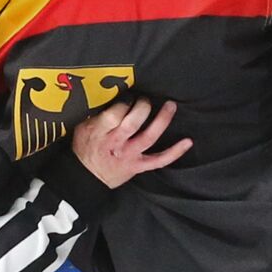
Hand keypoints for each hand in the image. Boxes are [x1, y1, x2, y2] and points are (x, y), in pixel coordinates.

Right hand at [73, 99, 191, 187]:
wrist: (85, 177)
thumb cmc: (84, 147)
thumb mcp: (83, 127)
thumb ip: (97, 113)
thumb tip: (113, 94)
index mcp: (99, 132)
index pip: (114, 114)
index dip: (124, 102)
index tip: (128, 97)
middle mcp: (116, 144)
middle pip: (133, 123)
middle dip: (142, 107)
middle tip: (144, 99)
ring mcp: (130, 155)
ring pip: (149, 137)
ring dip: (162, 121)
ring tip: (170, 105)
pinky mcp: (139, 165)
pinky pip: (159, 160)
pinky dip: (175, 152)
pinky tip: (188, 142)